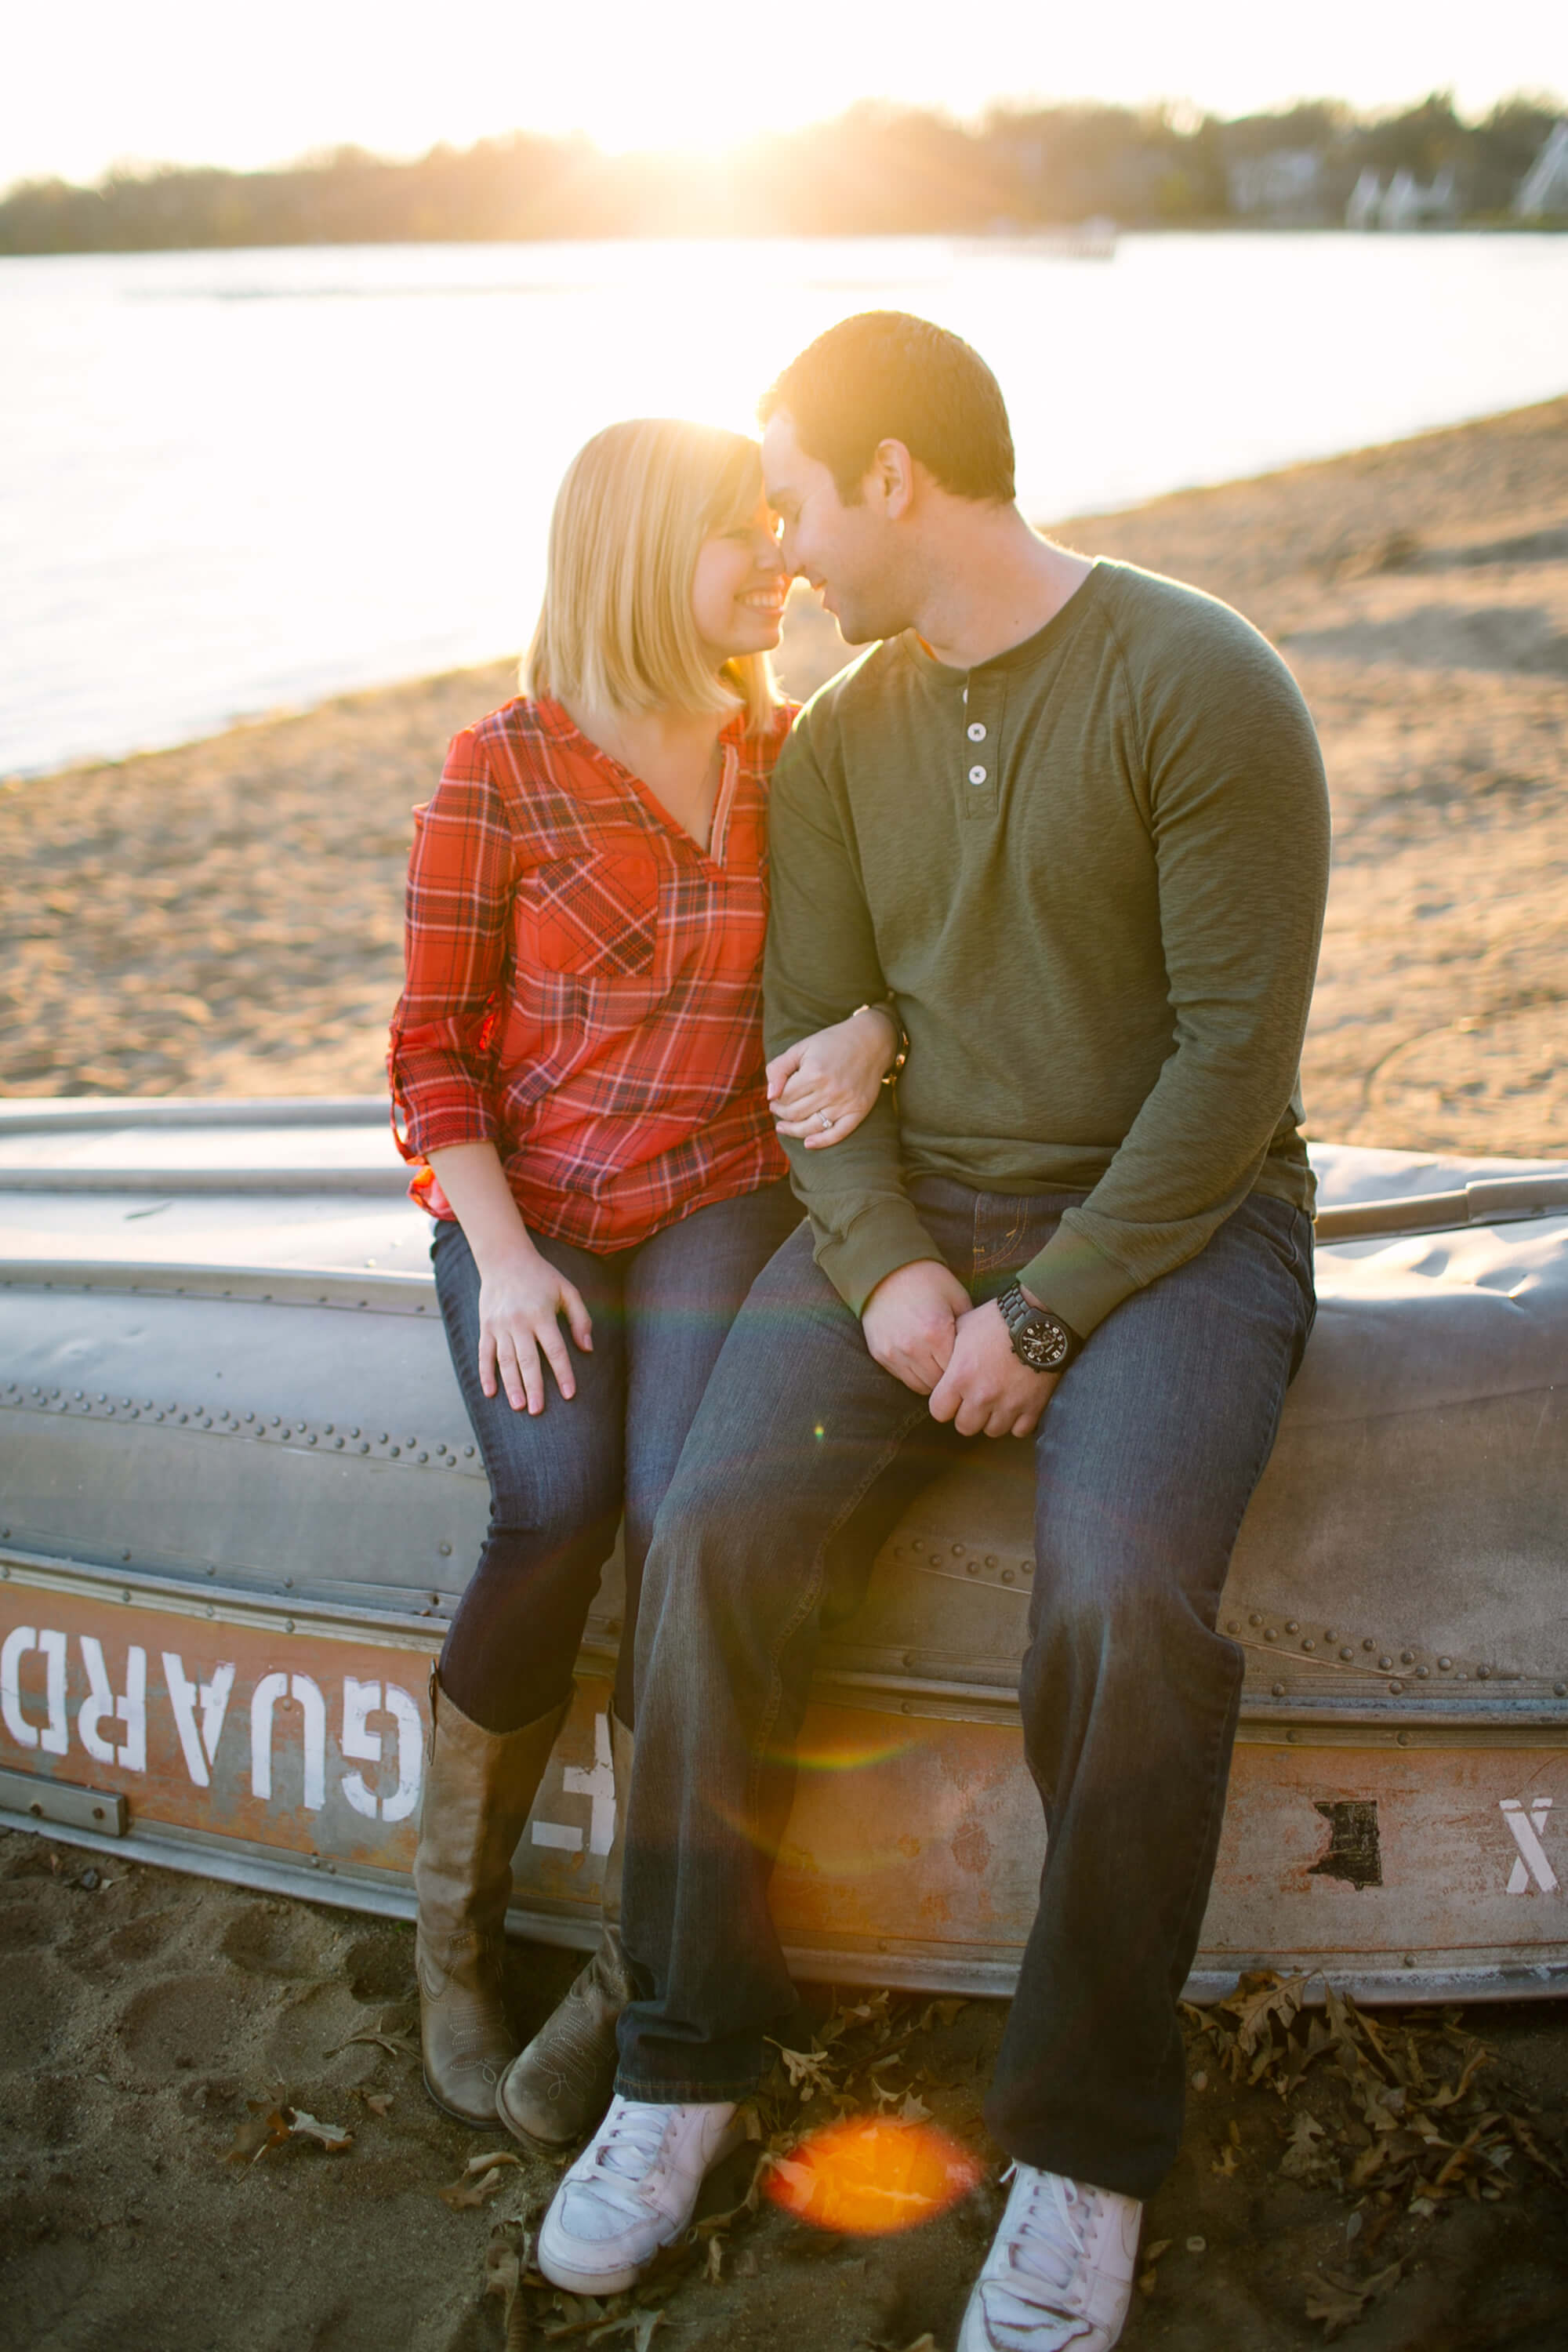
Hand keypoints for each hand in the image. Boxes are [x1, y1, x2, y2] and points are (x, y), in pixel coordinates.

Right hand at [476, 1246, 592, 1414]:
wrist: (504, 1258)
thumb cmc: (541, 1276)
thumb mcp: (567, 1290)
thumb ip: (580, 1319)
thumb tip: (587, 1348)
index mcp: (541, 1314)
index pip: (555, 1350)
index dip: (563, 1373)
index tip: (569, 1394)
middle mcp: (519, 1321)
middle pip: (527, 1360)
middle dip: (533, 1387)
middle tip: (537, 1411)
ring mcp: (499, 1325)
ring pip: (505, 1360)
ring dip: (511, 1385)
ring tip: (518, 1406)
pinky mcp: (485, 1326)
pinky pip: (484, 1354)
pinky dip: (485, 1374)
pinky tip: (490, 1392)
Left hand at [767, 1004, 897, 1148]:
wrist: (871, 1041)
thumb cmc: (832, 1043)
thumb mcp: (801, 1047)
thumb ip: (778, 1068)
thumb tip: (769, 1096)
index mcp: (814, 1073)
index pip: (784, 1096)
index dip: (775, 1098)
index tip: (774, 1097)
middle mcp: (830, 1090)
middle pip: (795, 1113)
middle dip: (781, 1113)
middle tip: (776, 1109)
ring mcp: (846, 1103)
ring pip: (811, 1126)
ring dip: (793, 1129)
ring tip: (783, 1126)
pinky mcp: (859, 1111)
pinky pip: (838, 1133)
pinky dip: (821, 1141)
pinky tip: (808, 1143)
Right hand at [861, 1258, 971, 1395]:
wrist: (887, 1269)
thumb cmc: (928, 1281)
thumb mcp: (957, 1298)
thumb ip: (969, 1329)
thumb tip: (981, 1353)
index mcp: (936, 1332)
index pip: (957, 1372)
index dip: (966, 1370)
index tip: (971, 1365)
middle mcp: (913, 1347)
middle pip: (939, 1383)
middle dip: (950, 1378)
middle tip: (957, 1368)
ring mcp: (894, 1353)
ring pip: (920, 1386)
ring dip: (932, 1379)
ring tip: (940, 1365)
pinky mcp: (880, 1354)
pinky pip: (903, 1378)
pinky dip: (915, 1374)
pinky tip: (922, 1360)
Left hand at [928, 1298, 1058, 1438]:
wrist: (1039, 1319)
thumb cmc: (998, 1319)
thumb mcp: (963, 1327)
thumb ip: (948, 1352)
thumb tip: (941, 1366)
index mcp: (960, 1377)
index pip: (939, 1411)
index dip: (944, 1405)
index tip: (951, 1398)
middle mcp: (982, 1396)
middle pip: (965, 1427)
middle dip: (967, 1415)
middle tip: (974, 1401)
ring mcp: (1009, 1404)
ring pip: (992, 1431)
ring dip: (992, 1419)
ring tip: (996, 1402)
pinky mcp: (1033, 1407)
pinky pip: (1019, 1431)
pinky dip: (1017, 1421)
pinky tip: (1016, 1406)